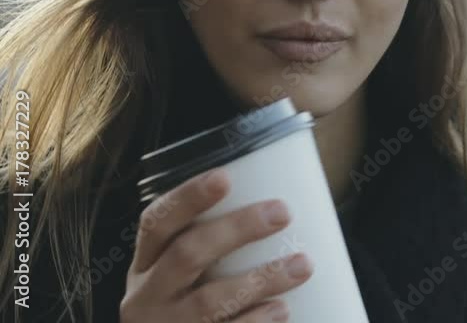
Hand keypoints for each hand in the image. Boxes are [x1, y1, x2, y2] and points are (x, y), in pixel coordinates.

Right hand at [120, 169, 312, 321]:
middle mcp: (147, 296)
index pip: (156, 223)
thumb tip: (276, 211)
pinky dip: (255, 321)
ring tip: (302, 265)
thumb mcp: (178, 279)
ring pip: (209, 300)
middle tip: (282, 212)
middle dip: (236, 229)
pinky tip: (281, 309)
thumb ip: (211, 250)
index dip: (187, 198)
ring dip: (260, 280)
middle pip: (186, 254)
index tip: (224, 177)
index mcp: (146, 266)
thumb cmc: (184, 308)